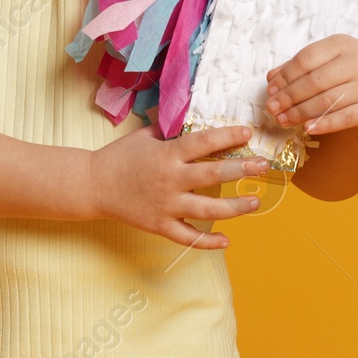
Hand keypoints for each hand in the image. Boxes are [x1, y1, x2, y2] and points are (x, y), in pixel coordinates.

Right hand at [85, 124, 268, 249]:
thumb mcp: (144, 136)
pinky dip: (208, 241)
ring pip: (208, 208)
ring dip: (235, 207)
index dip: (227, 137)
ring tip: (255, 202)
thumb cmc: (119, 157)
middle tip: (264, 166)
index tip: (247, 134)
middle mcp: (170, 180)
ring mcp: (166, 205)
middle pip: (214, 174)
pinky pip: (189, 237)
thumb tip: (194, 117)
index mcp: (167, 154)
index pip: (203, 143)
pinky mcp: (160, 225)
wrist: (93, 185)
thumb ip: (171, 130)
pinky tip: (226, 240)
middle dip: (242, 169)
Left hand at [264, 34, 357, 135]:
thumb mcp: (327, 58)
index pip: (306, 59)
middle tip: (272, 108)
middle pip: (315, 81)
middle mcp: (356, 62)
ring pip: (327, 101)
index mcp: (341, 44)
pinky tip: (307, 128)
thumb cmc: (348, 68)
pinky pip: (345, 117)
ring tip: (283, 119)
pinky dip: (324, 124)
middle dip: (289, 96)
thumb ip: (299, 66)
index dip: (285, 76)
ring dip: (301, 112)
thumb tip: (272, 79)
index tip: (270, 90)